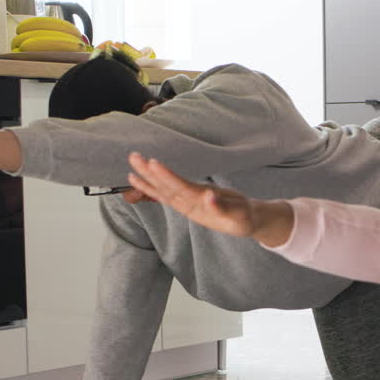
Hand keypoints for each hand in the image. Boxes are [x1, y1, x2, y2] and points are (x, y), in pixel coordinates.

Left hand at [126, 152, 293, 245]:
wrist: (246, 222)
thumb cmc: (243, 217)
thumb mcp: (239, 215)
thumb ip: (223, 208)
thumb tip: (210, 196)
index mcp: (201, 207)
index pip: (181, 189)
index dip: (167, 177)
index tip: (153, 163)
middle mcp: (189, 205)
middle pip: (166, 189)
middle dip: (149, 174)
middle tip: (134, 157)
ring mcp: (186, 203)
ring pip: (163, 190)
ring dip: (146, 177)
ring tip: (133, 162)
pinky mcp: (187, 201)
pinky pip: (165, 193)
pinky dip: (151, 185)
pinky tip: (138, 178)